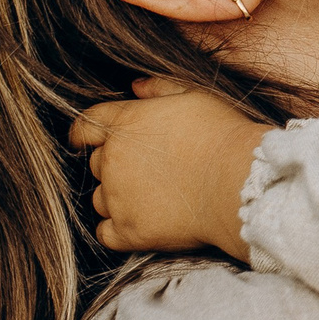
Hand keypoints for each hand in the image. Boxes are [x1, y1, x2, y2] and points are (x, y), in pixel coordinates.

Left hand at [70, 78, 270, 261]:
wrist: (236, 180)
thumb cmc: (221, 135)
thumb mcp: (194, 97)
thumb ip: (160, 88)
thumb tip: (136, 86)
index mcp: (125, 124)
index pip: (85, 126)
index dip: (82, 134)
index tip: (83, 141)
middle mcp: (112, 160)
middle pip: (96, 164)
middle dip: (114, 167)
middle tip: (145, 172)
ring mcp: (117, 197)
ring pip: (101, 199)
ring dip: (117, 198)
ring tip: (151, 199)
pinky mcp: (128, 230)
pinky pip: (105, 233)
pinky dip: (117, 230)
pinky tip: (139, 225)